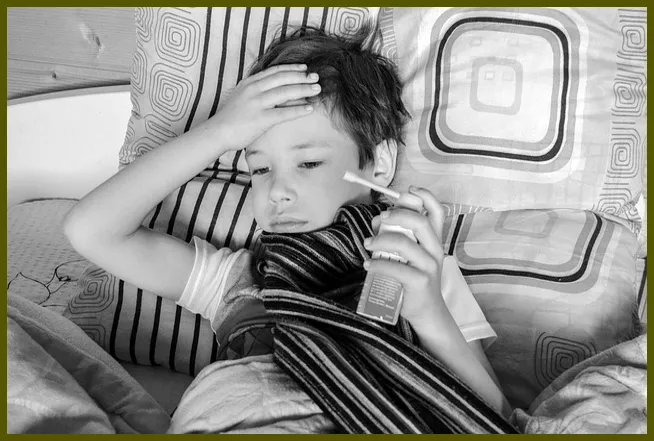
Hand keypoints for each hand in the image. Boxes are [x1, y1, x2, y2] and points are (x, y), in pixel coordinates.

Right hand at [206, 63, 320, 151]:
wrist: (217, 132)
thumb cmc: (231, 117)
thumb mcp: (242, 96)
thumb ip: (257, 90)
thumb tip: (276, 89)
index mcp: (250, 83)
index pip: (275, 71)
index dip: (292, 69)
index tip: (305, 68)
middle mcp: (254, 89)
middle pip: (283, 79)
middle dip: (302, 77)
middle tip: (316, 77)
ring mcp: (257, 104)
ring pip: (286, 93)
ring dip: (304, 89)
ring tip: (317, 89)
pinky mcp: (261, 119)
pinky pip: (284, 113)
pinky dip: (299, 110)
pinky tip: (310, 109)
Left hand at [364, 186, 446, 325]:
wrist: (427, 312)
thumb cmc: (414, 281)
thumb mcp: (411, 257)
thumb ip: (400, 238)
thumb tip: (378, 223)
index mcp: (434, 240)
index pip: (437, 212)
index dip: (425, 197)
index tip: (408, 191)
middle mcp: (435, 250)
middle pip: (419, 222)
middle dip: (396, 215)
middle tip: (379, 220)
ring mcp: (429, 266)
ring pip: (404, 243)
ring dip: (380, 240)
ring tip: (368, 244)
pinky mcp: (420, 282)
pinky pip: (395, 268)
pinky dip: (377, 264)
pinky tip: (368, 265)